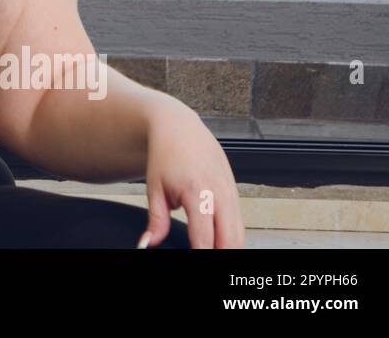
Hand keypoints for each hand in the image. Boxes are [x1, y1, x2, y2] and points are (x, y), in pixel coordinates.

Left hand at [141, 99, 245, 248]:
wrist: (180, 128)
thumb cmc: (166, 155)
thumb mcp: (154, 188)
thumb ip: (156, 220)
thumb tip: (148, 244)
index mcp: (196, 193)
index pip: (204, 238)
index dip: (201, 255)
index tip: (194, 261)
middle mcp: (219, 193)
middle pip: (230, 241)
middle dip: (220, 255)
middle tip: (204, 260)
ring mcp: (231, 192)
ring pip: (240, 234)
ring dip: (229, 248)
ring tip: (211, 253)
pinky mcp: (235, 191)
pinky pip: (239, 222)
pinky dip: (232, 236)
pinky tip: (219, 243)